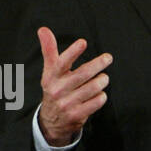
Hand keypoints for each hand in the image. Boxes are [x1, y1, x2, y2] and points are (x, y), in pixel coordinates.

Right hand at [38, 27, 110, 145]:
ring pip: (92, 87)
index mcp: (51, 77)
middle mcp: (57, 90)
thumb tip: (43, 29)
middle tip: (108, 58)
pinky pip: (96, 102)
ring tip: (104, 78)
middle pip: (83, 74)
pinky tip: (100, 93)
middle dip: (98, 64)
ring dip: (102, 80)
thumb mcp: (49, 71)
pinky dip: (101, 96)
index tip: (83, 42)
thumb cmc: (54, 89)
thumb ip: (49, 50)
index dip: (72, 52)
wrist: (51, 121)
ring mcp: (67, 104)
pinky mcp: (76, 115)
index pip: (61, 62)